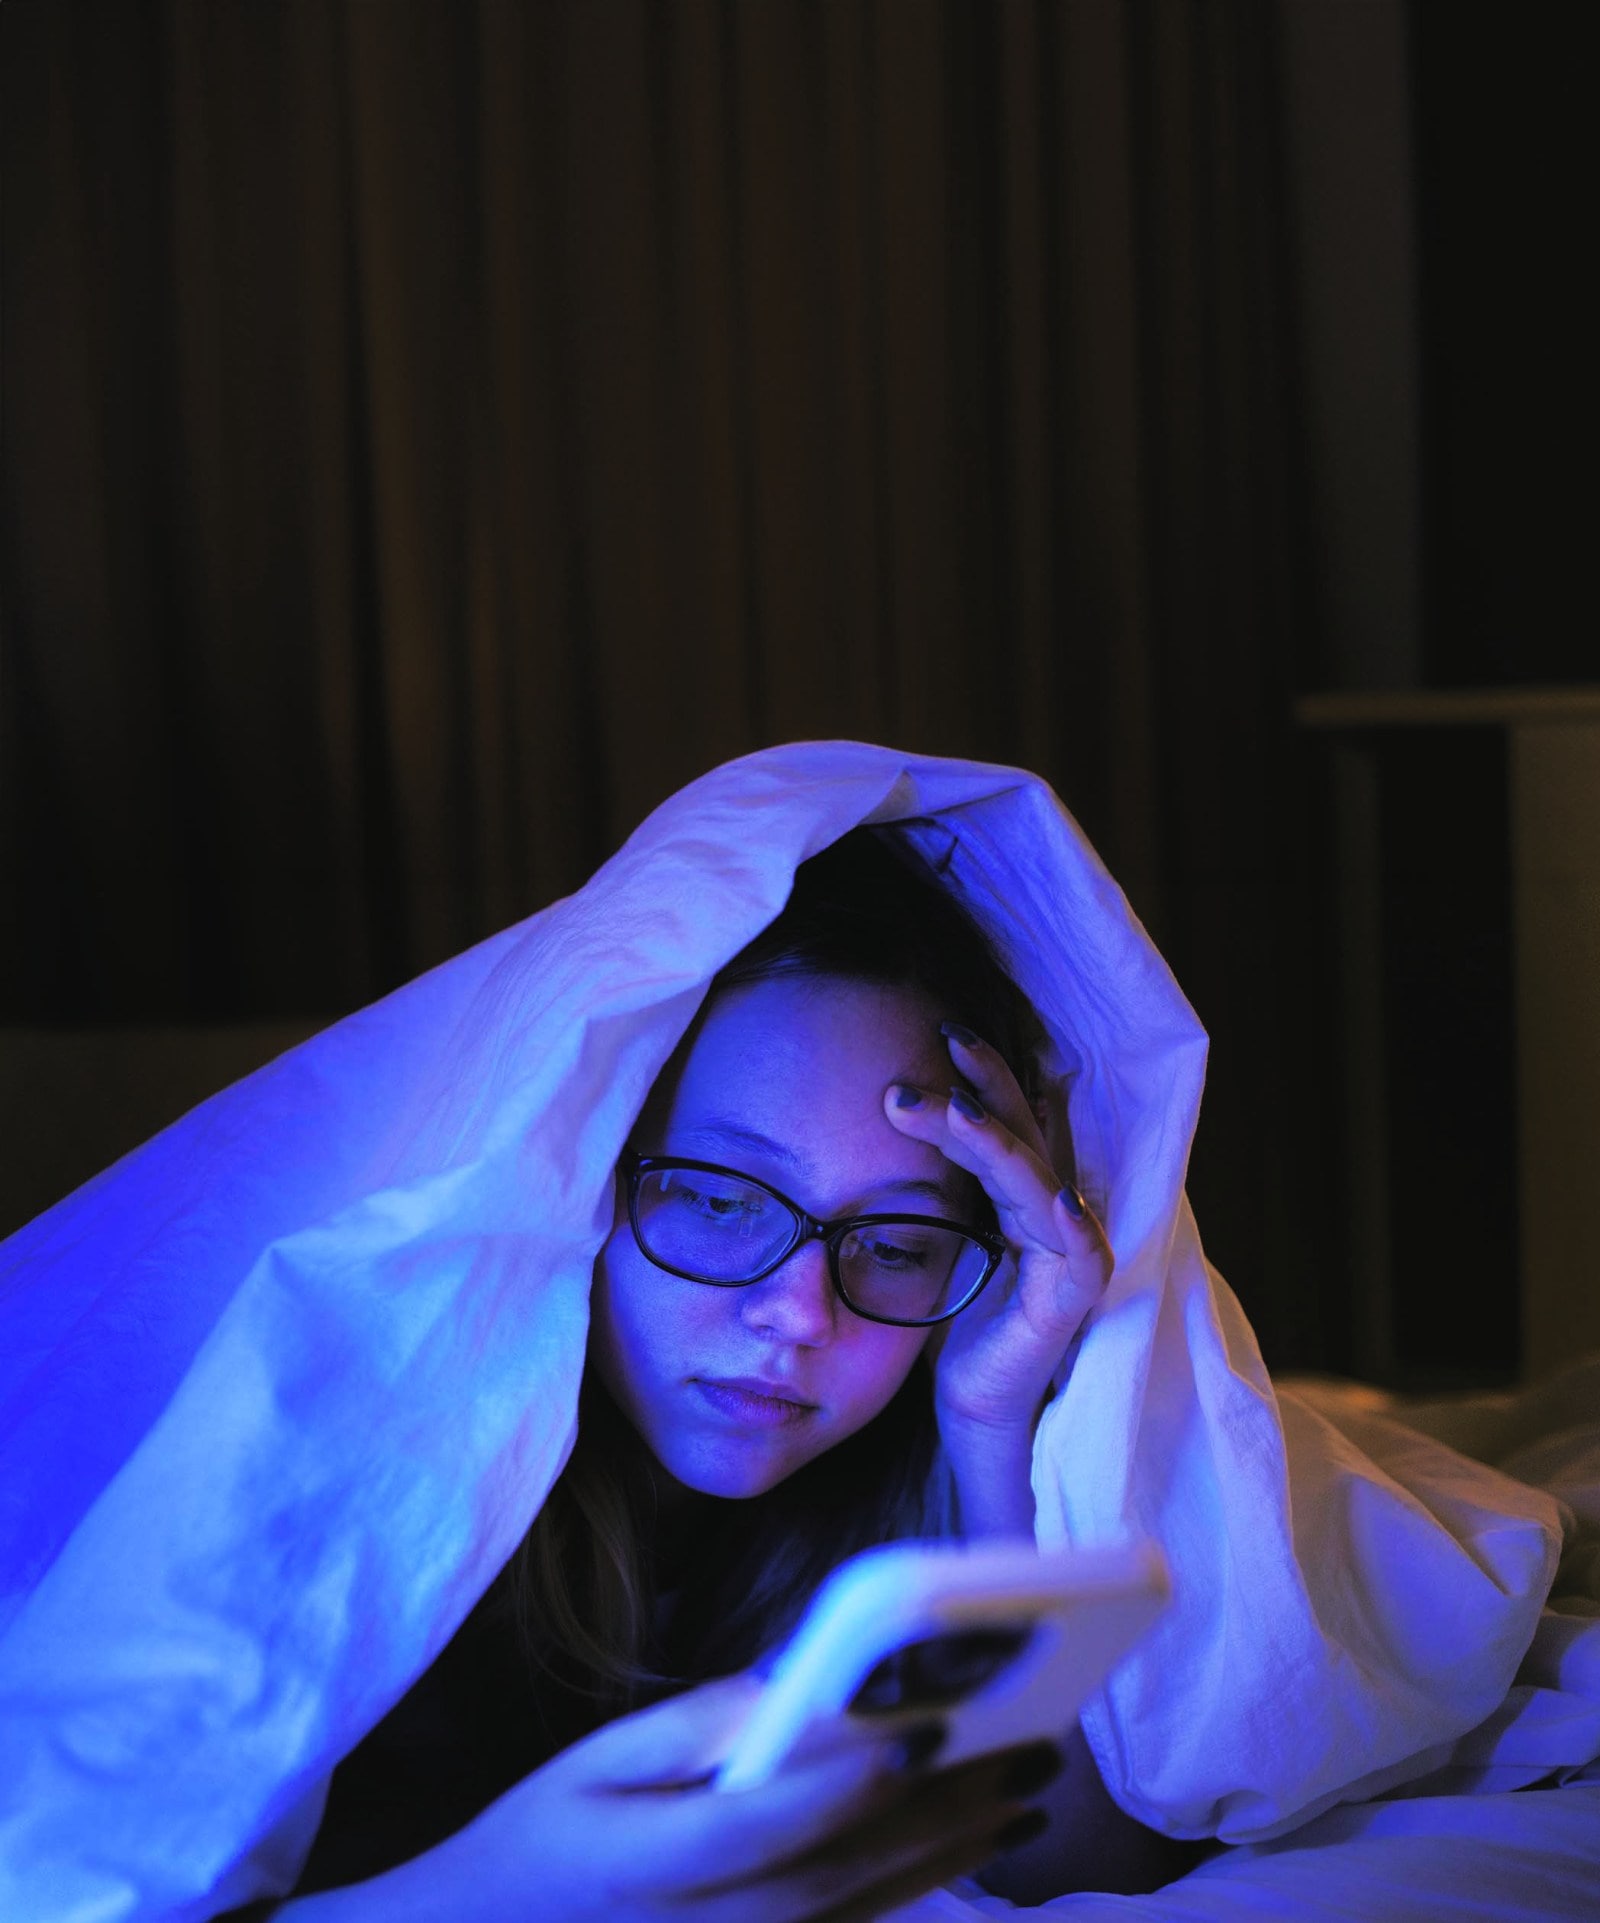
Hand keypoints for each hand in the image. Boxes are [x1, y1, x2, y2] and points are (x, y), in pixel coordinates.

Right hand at [290, 1675, 1062, 1922]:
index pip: (766, 1824)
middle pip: (846, 1868)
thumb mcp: (593, 1764)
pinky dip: (924, 1884)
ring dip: (958, 1850)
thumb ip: (689, 1731)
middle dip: (946, 1810)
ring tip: (1029, 1790)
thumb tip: (782, 1692)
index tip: (925, 1725)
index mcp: (654, 1860)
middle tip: (1031, 1747)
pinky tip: (976, 1843)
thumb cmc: (548, 1834)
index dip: (848, 1781)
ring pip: (867, 1905)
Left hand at [884, 1025, 1111, 1441]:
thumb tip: (884, 1121)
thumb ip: (926, 1187)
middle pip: (1019, 1135)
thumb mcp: (931, 1237)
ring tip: (953, 1110)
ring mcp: (1064, 1253)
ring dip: (996, 1142)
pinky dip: (1075, 1225)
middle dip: (982, 1087)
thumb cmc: (954, 1321)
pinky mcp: (1072, 1302)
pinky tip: (1059, 1197)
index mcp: (1014, 1195)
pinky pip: (1084, 1256)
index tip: (944, 1032)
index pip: (1002, 1121)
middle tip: (942, 1043)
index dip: (981, 1077)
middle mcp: (1046, 1213)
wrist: (972, 1404)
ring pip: (1036, 1181)